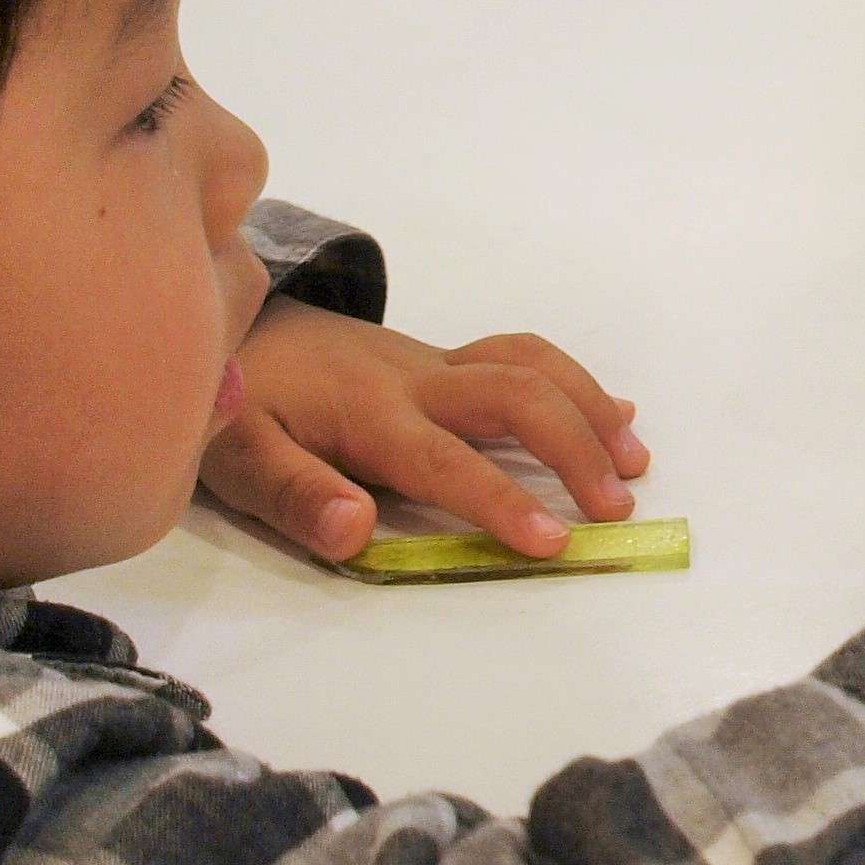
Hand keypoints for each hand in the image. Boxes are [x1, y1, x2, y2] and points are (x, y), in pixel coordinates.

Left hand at [202, 299, 649, 566]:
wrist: (232, 323)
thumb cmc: (237, 403)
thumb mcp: (234, 455)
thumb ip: (295, 494)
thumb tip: (356, 530)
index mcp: (369, 412)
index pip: (447, 460)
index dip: (502, 499)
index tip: (556, 542)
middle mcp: (416, 379)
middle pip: (516, 394)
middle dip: (575, 448)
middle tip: (615, 508)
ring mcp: (435, 363)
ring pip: (530, 366)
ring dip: (590, 409)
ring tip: (633, 463)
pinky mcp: (443, 360)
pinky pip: (521, 358)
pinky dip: (577, 383)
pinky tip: (616, 412)